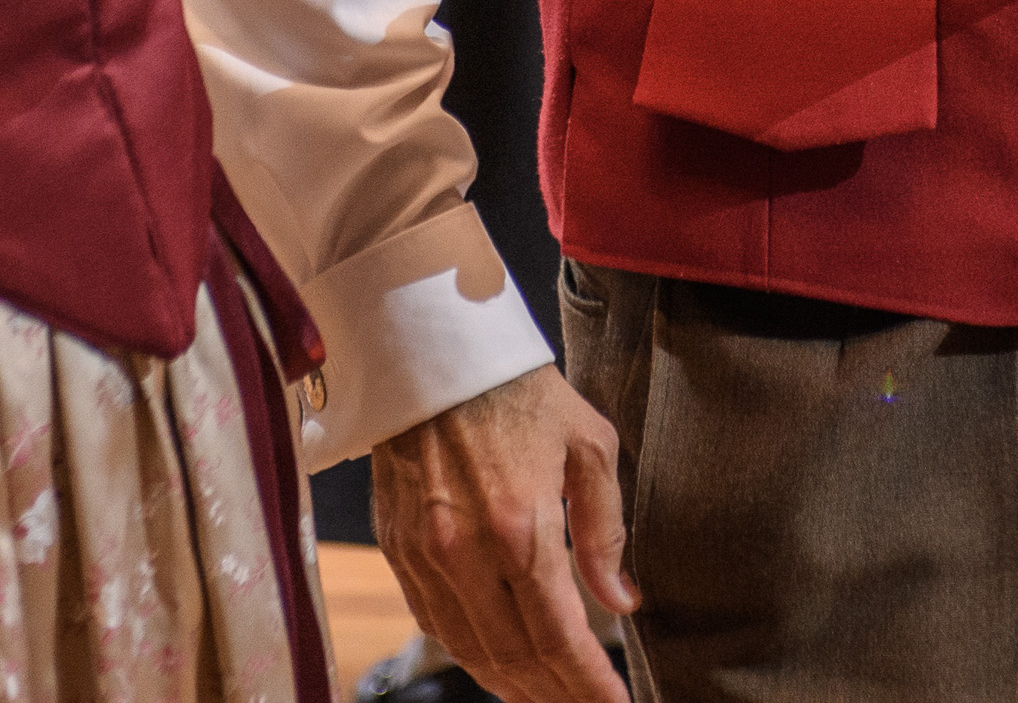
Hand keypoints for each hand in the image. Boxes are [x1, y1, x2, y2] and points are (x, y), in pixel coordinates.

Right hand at [369, 365, 634, 702]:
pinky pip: (433, 622)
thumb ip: (605, 530)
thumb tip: (621, 601)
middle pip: (514, 658)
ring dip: (512, 684)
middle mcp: (467, 552)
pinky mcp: (396, 549)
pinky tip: (498, 661)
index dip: (589, 683)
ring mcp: (424, 556)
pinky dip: (469, 653)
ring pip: (469, 651)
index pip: (559, 636)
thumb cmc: (519, 389)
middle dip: (555, 693)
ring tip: (548, 694)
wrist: (432, 350)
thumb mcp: (587, 445)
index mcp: (522, 526)